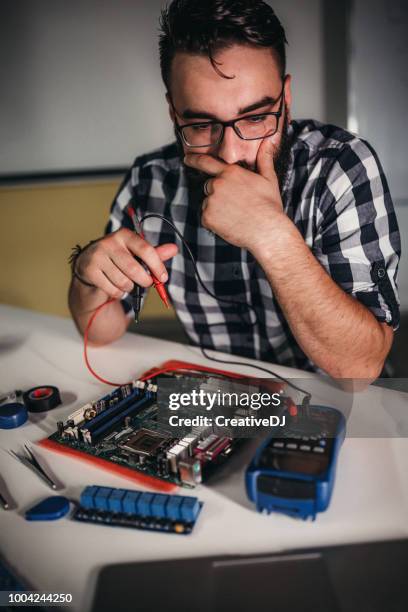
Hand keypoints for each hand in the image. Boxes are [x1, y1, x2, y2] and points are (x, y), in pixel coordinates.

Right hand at [75, 228, 177, 298]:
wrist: (89, 268)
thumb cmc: (118, 260)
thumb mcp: (136, 255)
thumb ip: (154, 253)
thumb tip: (174, 249)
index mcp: (124, 235)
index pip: (146, 250)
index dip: (157, 266)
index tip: (163, 278)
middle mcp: (109, 242)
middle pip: (134, 269)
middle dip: (144, 281)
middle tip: (145, 283)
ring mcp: (97, 256)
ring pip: (123, 282)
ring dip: (129, 288)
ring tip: (126, 283)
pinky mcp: (89, 270)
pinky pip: (112, 289)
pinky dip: (118, 293)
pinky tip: (114, 287)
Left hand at [184, 135, 286, 249]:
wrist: (266, 231)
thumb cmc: (269, 206)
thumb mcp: (269, 178)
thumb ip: (264, 158)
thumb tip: (270, 140)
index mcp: (230, 172)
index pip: (206, 162)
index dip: (194, 160)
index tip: (187, 159)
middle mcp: (218, 184)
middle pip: (210, 186)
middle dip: (219, 193)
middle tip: (236, 203)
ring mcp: (211, 201)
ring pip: (208, 202)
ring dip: (217, 207)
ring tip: (235, 214)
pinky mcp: (207, 217)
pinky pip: (207, 217)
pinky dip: (215, 221)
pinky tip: (230, 222)